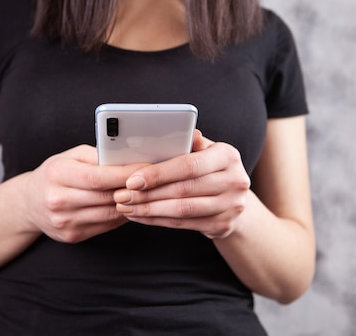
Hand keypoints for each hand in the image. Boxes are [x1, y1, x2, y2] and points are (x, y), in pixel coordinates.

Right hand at [22, 145, 144, 242]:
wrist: (29, 203)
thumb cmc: (55, 174)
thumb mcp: (70, 156)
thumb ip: (96, 156)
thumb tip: (127, 157)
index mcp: (57, 174)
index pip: (97, 177)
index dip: (125, 174)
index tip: (146, 169)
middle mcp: (58, 199)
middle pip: (105, 197)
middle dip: (132, 189)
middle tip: (153, 182)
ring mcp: (64, 221)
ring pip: (109, 214)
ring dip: (130, 205)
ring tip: (144, 193)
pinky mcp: (72, 236)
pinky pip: (105, 226)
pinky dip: (120, 216)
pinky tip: (129, 206)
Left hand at [114, 131, 250, 238]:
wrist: (235, 199)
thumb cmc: (210, 168)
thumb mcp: (204, 150)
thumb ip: (189, 143)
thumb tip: (176, 130)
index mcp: (228, 156)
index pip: (188, 165)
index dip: (159, 173)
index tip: (132, 179)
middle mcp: (235, 180)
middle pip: (183, 189)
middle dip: (147, 193)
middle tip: (121, 195)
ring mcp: (231, 206)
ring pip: (182, 210)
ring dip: (149, 209)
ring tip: (126, 207)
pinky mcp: (223, 225)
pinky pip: (183, 224)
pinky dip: (158, 220)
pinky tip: (140, 216)